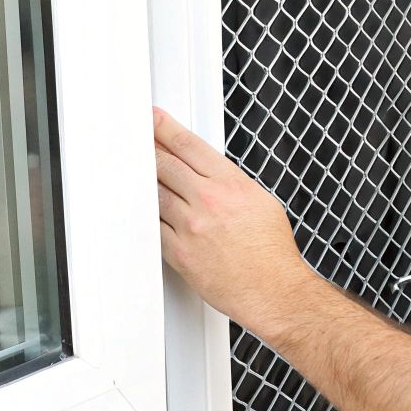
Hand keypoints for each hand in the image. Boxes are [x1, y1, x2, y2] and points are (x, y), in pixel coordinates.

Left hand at [153, 108, 316, 329]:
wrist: (273, 290)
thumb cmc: (271, 252)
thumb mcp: (261, 202)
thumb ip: (231, 184)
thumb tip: (210, 173)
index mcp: (232, 184)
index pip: (189, 145)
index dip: (165, 128)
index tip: (154, 120)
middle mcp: (209, 201)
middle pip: (164, 164)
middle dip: (148, 149)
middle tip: (138, 142)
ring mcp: (191, 227)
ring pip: (154, 193)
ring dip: (144, 182)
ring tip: (138, 175)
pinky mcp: (179, 252)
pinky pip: (154, 227)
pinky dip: (148, 216)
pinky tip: (145, 210)